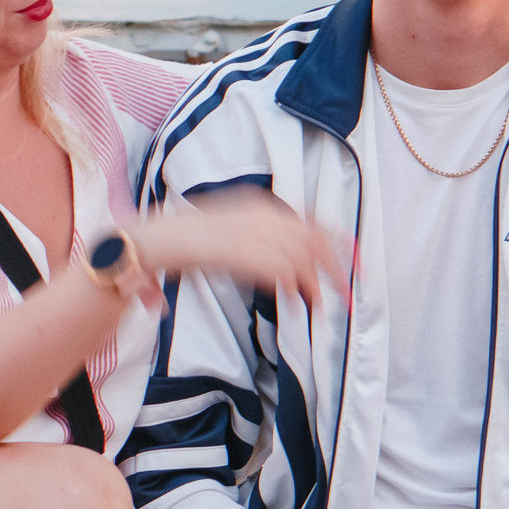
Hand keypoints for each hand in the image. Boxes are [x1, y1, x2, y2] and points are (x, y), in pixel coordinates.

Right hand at [133, 190, 349, 309]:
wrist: (151, 240)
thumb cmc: (183, 242)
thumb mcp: (228, 232)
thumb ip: (257, 243)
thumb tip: (287, 270)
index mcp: (258, 204)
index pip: (310, 219)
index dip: (337, 238)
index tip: (357, 256)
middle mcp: (260, 214)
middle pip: (314, 236)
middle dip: (337, 263)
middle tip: (351, 287)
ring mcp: (252, 232)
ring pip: (303, 256)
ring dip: (318, 282)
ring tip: (325, 304)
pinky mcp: (242, 253)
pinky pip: (282, 271)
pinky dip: (296, 288)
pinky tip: (300, 303)